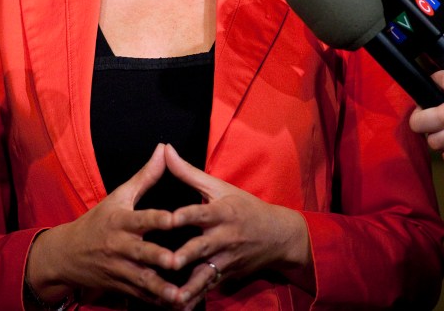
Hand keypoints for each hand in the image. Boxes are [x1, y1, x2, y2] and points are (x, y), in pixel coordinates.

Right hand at [24, 144, 179, 306]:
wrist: (67, 255)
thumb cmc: (98, 221)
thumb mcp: (118, 196)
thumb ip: (145, 176)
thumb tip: (164, 148)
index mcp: (120, 221)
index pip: (140, 218)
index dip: (157, 218)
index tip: (174, 218)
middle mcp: (120, 246)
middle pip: (141, 253)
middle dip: (158, 258)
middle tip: (177, 260)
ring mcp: (120, 270)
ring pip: (142, 281)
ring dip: (161, 288)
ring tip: (180, 294)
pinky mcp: (122, 287)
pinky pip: (142, 297)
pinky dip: (157, 302)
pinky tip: (177, 306)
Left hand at [160, 144, 311, 309]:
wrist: (278, 236)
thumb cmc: (244, 206)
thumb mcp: (219, 187)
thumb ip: (188, 172)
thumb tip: (164, 149)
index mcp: (222, 212)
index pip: (202, 212)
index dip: (185, 215)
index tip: (168, 218)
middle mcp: (225, 237)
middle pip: (203, 247)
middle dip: (186, 255)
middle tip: (167, 262)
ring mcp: (227, 259)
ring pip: (206, 274)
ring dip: (190, 286)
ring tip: (172, 297)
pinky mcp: (227, 276)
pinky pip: (210, 288)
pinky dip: (196, 297)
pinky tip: (179, 307)